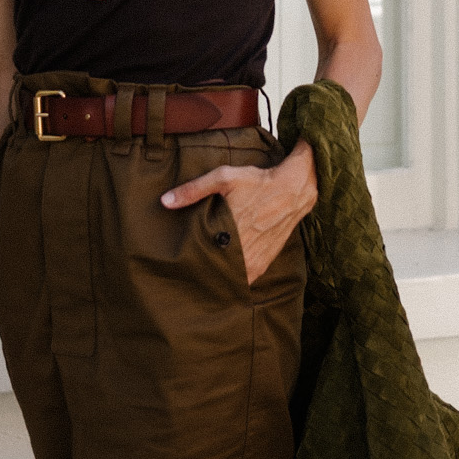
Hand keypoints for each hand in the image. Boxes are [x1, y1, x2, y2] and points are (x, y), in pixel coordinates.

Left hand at [162, 140, 316, 283]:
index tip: (177, 262)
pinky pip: (245, 279)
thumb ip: (193, 190)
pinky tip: (225, 273)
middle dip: (200, 272)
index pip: (201, 258)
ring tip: (204, 275)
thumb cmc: (256, 182)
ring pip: (229, 280)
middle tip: (187, 271)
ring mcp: (254, 261)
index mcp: (228, 232)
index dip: (187, 262)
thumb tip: (164, 202)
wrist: (293, 190)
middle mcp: (242, 251)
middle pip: (213, 272)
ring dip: (218, 278)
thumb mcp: (223, 178)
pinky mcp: (264, 264)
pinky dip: (235, 278)